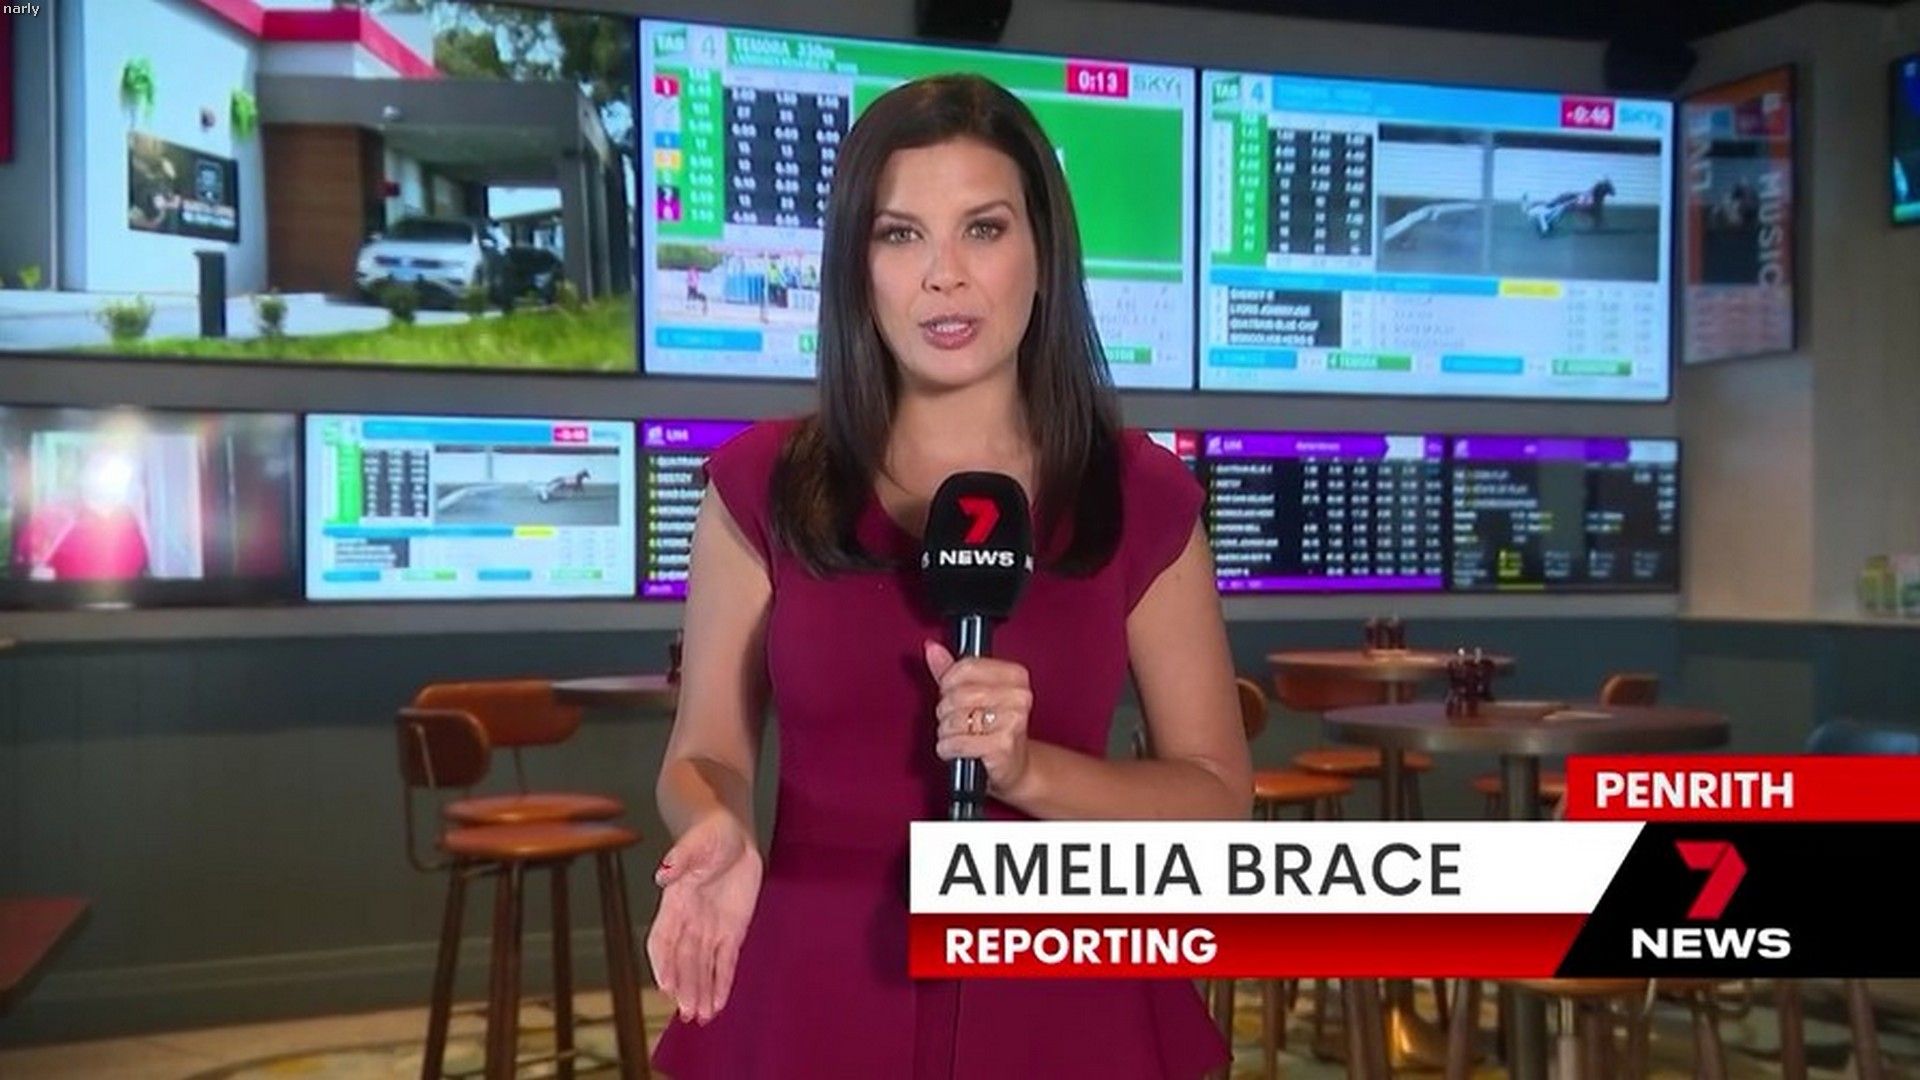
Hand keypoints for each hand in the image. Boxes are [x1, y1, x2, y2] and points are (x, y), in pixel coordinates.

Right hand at [646, 810, 763, 1024]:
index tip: (665, 985)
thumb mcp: (696, 842)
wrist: (732, 834)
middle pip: (683, 961)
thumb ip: (681, 858)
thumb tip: (662, 873)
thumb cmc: (709, 835)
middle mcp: (689, 922)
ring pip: (702, 968)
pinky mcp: (732, 931)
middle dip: (685, 986)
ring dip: (700, 992)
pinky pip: (725, 962)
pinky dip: (721, 983)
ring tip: (700, 1017)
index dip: (663, 963)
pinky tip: (717, 1005)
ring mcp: (710, 929)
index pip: (662, 940)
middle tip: (687, 1012)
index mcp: (674, 903)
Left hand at [925, 640, 1034, 799]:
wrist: (1013, 766)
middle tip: (954, 720)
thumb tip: (932, 648)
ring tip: (957, 735)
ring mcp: (1013, 721)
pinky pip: (958, 742)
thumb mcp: (973, 695)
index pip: (967, 666)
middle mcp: (1019, 696)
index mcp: (1016, 676)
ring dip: (946, 731)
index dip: (948, 682)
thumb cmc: (993, 730)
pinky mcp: (1003, 746)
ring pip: (956, 718)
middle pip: (959, 694)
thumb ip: (950, 670)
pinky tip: (955, 749)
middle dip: (946, 711)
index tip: (949, 693)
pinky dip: (948, 748)